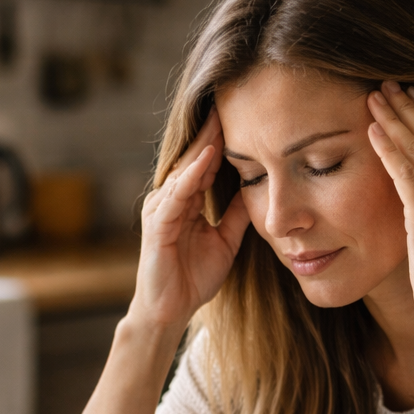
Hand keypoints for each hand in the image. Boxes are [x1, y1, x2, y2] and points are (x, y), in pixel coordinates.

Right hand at [133, 108, 251, 333]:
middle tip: (228, 101)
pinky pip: (177, 195)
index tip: (242, 116)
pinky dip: (191, 176)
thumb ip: (235, 214)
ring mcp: (160, 211)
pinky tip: (206, 158)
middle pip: (192, 159)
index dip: (221, 140)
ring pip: (183, 171)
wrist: (170, 312)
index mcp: (184, 202)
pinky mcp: (157, 226)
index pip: (204, 163)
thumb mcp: (225, 241)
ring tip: (219, 121)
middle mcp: (169, 200)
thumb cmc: (192, 278)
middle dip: (210, 133)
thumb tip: (256, 190)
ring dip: (202, 146)